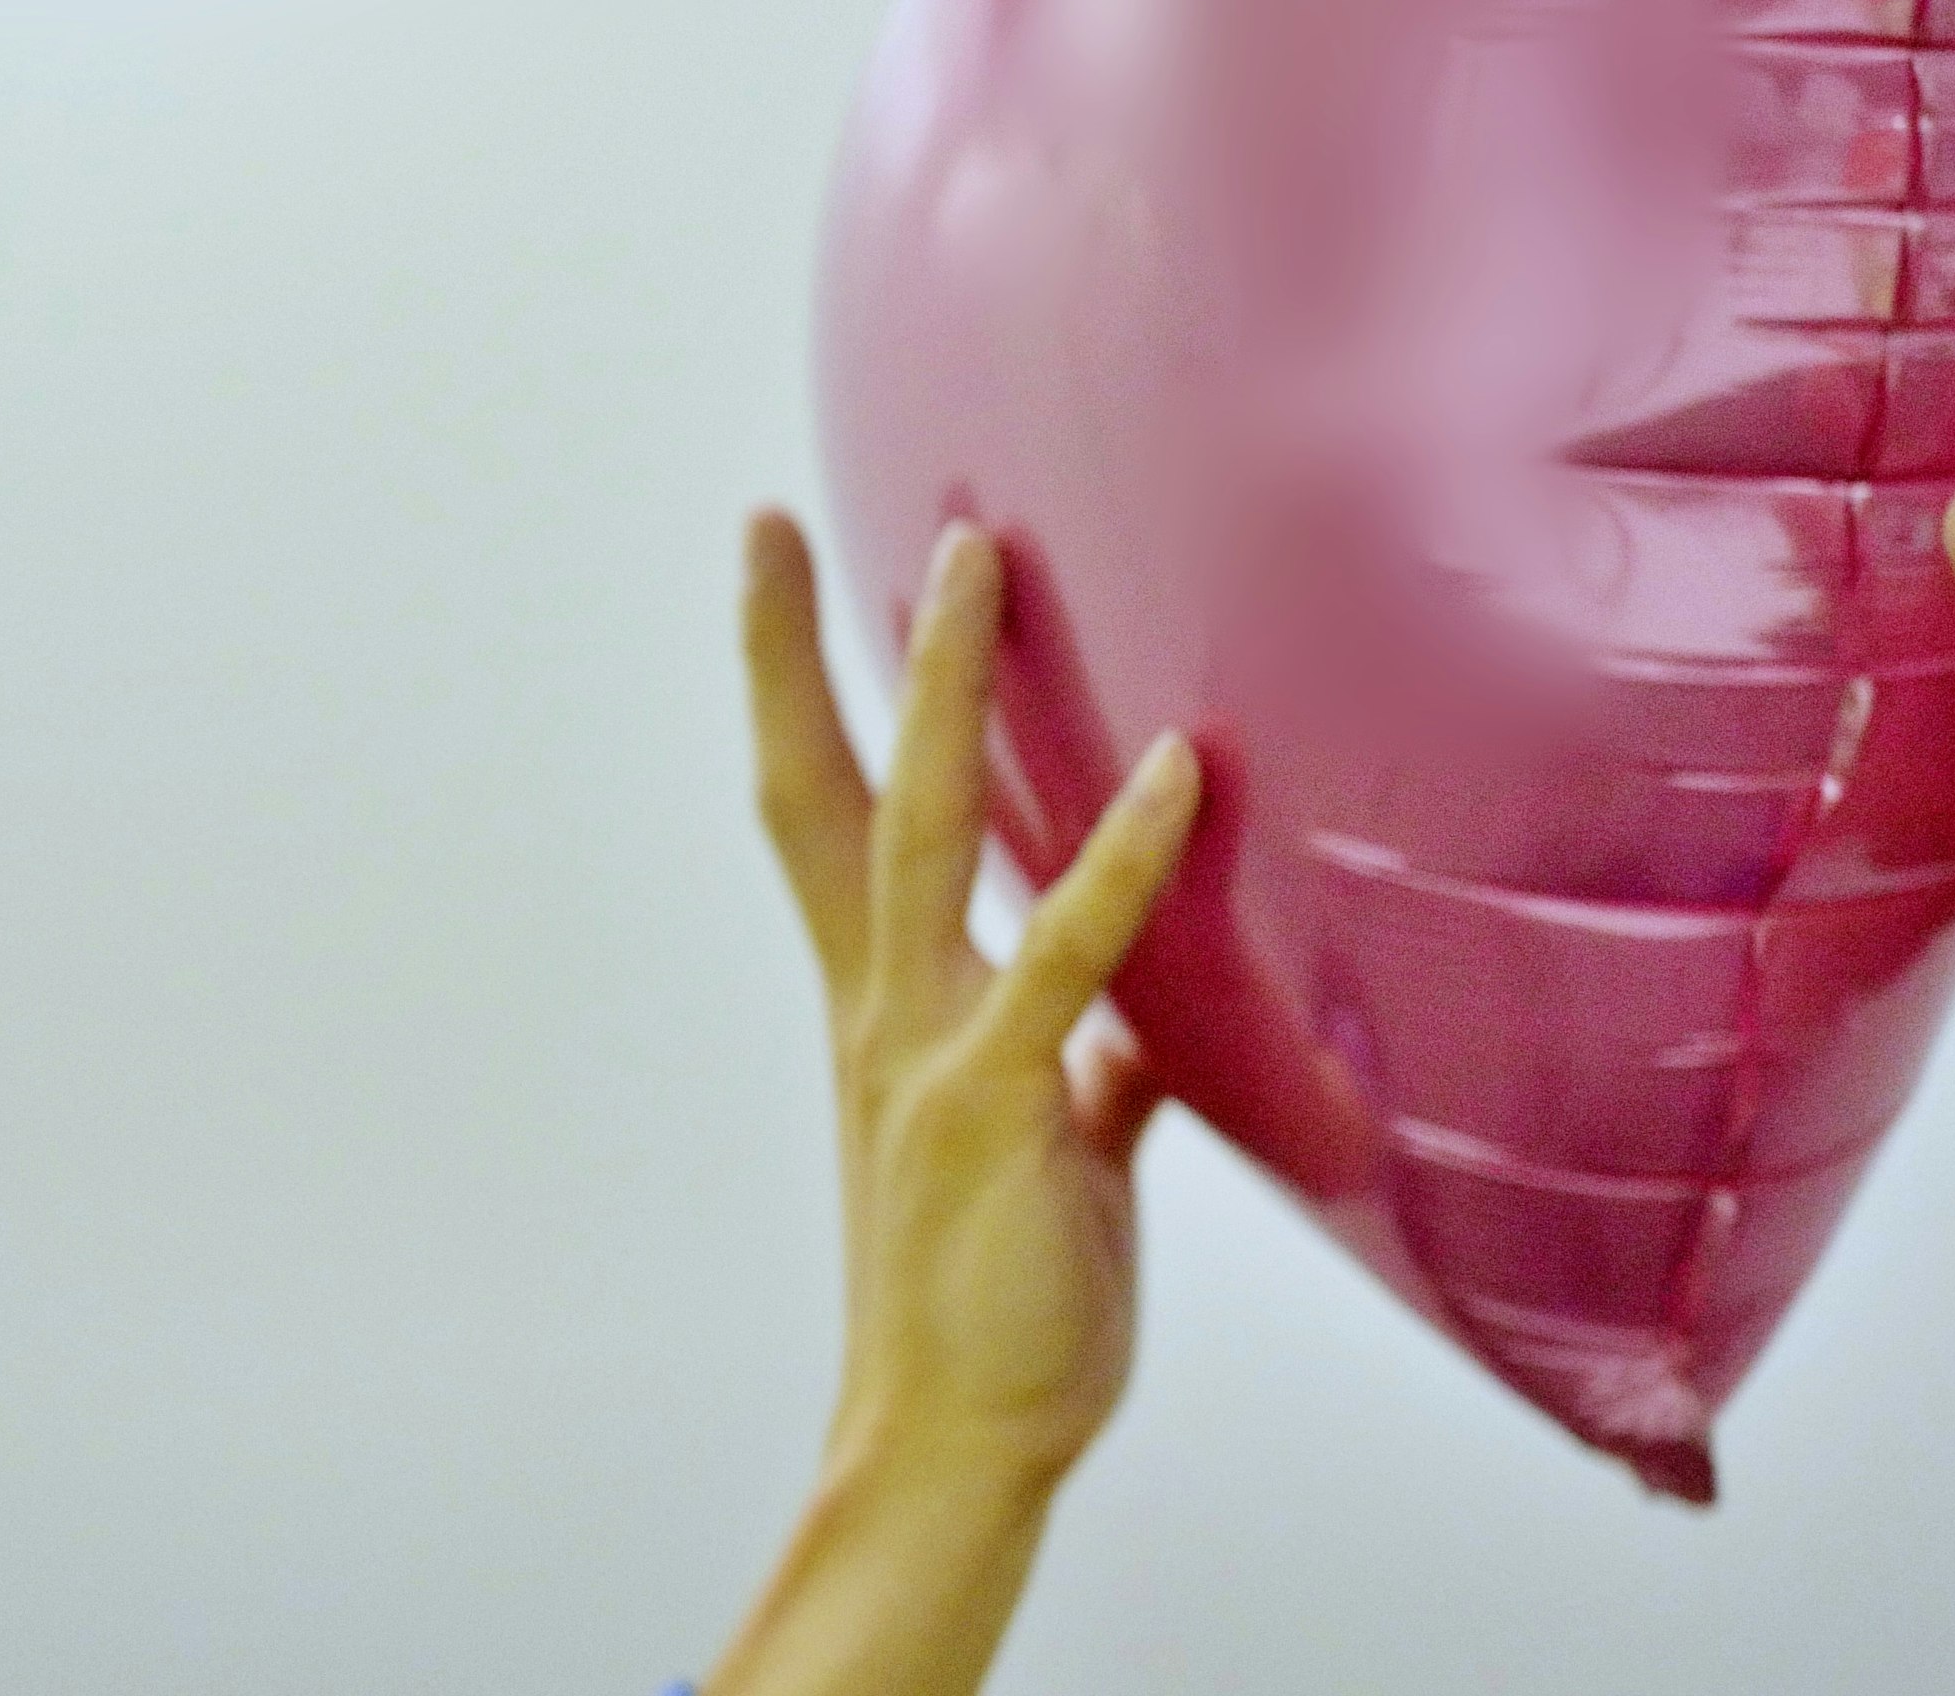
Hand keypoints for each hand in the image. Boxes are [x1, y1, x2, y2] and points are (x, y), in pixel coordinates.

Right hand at [709, 512, 1199, 1695]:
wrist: (962, 1436)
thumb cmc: (1008, 1296)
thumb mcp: (1059, 1148)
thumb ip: (1097, 1067)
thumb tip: (1144, 1026)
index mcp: (891, 1007)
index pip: (826, 814)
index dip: (798, 687)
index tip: (780, 564)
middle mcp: (886, 1006)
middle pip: (834, 791)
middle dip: (819, 648)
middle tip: (802, 518)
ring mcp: (929, 1047)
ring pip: (927, 830)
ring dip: (948, 688)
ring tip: (975, 554)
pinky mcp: (998, 1103)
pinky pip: (1070, 957)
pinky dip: (1120, 858)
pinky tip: (1174, 767)